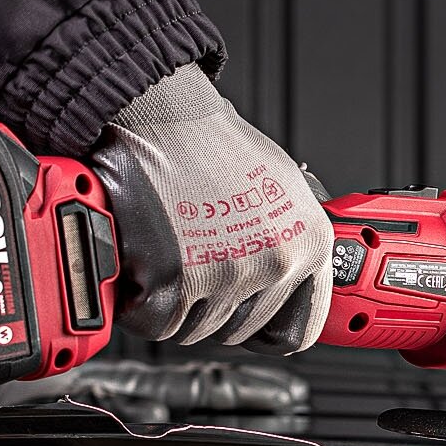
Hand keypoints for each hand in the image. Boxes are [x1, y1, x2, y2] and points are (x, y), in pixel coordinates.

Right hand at [89, 66, 333, 351]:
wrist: (162, 114)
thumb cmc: (210, 140)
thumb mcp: (278, 185)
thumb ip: (285, 239)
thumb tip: (282, 274)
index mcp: (308, 242)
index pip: (299, 328)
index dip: (263, 326)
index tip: (244, 320)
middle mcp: (275, 262)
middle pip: (235, 331)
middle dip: (206, 307)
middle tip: (187, 267)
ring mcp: (228, 274)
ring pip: (192, 330)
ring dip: (168, 304)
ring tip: (162, 254)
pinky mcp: (177, 281)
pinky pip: (154, 323)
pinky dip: (137, 303)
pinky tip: (139, 264)